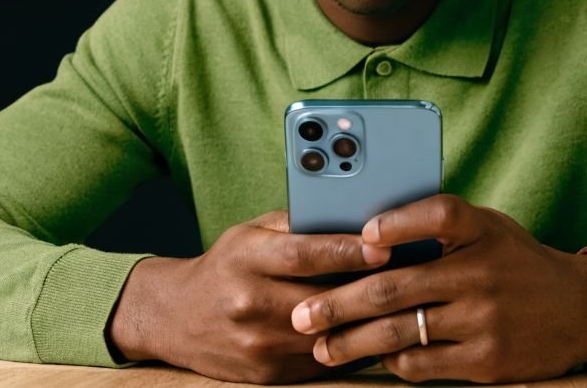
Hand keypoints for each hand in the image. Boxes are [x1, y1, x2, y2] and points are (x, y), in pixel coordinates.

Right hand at [106, 210, 391, 383]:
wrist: (174, 317)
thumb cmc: (227, 265)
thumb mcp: (252, 233)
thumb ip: (299, 224)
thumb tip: (354, 214)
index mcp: (248, 259)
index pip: (304, 254)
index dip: (347, 250)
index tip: (385, 244)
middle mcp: (250, 303)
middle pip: (323, 299)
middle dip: (370, 288)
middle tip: (412, 275)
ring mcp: (258, 343)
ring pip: (329, 335)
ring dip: (367, 321)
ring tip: (402, 302)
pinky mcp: (267, 374)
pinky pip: (323, 362)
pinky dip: (351, 346)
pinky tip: (374, 331)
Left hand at [288, 194, 586, 382]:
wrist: (579, 309)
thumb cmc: (517, 263)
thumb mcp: (488, 230)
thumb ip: (440, 229)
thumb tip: (366, 235)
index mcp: (481, 230)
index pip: (438, 214)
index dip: (396, 223)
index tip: (360, 235)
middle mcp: (482, 271)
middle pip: (396, 285)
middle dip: (339, 303)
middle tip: (302, 314)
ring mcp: (484, 318)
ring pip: (400, 331)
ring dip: (352, 341)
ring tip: (321, 347)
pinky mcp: (487, 360)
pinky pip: (423, 364)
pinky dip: (392, 361)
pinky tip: (374, 358)